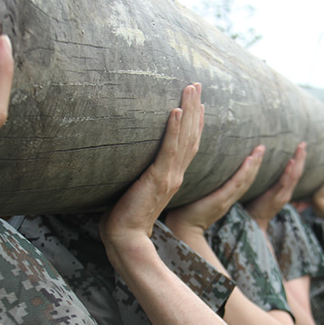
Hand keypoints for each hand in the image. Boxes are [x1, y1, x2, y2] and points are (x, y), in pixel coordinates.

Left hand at [101, 83, 202, 255]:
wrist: (125, 237)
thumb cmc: (125, 217)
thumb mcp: (136, 190)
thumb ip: (140, 176)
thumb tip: (127, 161)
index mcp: (172, 178)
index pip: (188, 146)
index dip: (194, 124)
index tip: (198, 104)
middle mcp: (175, 175)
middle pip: (191, 137)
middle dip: (195, 109)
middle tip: (197, 86)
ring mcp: (169, 177)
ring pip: (184, 139)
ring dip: (188, 112)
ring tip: (191, 90)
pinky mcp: (157, 179)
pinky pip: (168, 150)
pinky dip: (173, 130)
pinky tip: (174, 112)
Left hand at [165, 144, 263, 236]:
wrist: (180, 229)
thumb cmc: (183, 213)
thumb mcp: (196, 197)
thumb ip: (201, 186)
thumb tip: (196, 170)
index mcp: (224, 199)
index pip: (241, 182)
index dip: (250, 169)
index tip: (255, 154)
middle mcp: (228, 199)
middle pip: (247, 180)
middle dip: (257, 163)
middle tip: (262, 147)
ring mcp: (225, 200)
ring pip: (245, 180)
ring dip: (254, 165)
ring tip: (260, 149)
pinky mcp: (219, 201)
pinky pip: (235, 184)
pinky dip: (244, 172)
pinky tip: (249, 160)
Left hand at [245, 142, 304, 230]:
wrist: (253, 223)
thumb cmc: (258, 209)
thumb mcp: (269, 197)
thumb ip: (274, 188)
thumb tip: (273, 176)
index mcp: (285, 192)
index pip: (295, 174)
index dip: (300, 161)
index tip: (302, 148)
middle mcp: (286, 194)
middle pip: (297, 173)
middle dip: (301, 158)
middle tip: (303, 143)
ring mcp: (281, 196)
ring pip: (293, 176)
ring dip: (298, 161)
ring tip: (300, 148)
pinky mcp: (274, 198)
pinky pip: (283, 183)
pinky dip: (288, 172)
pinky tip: (291, 162)